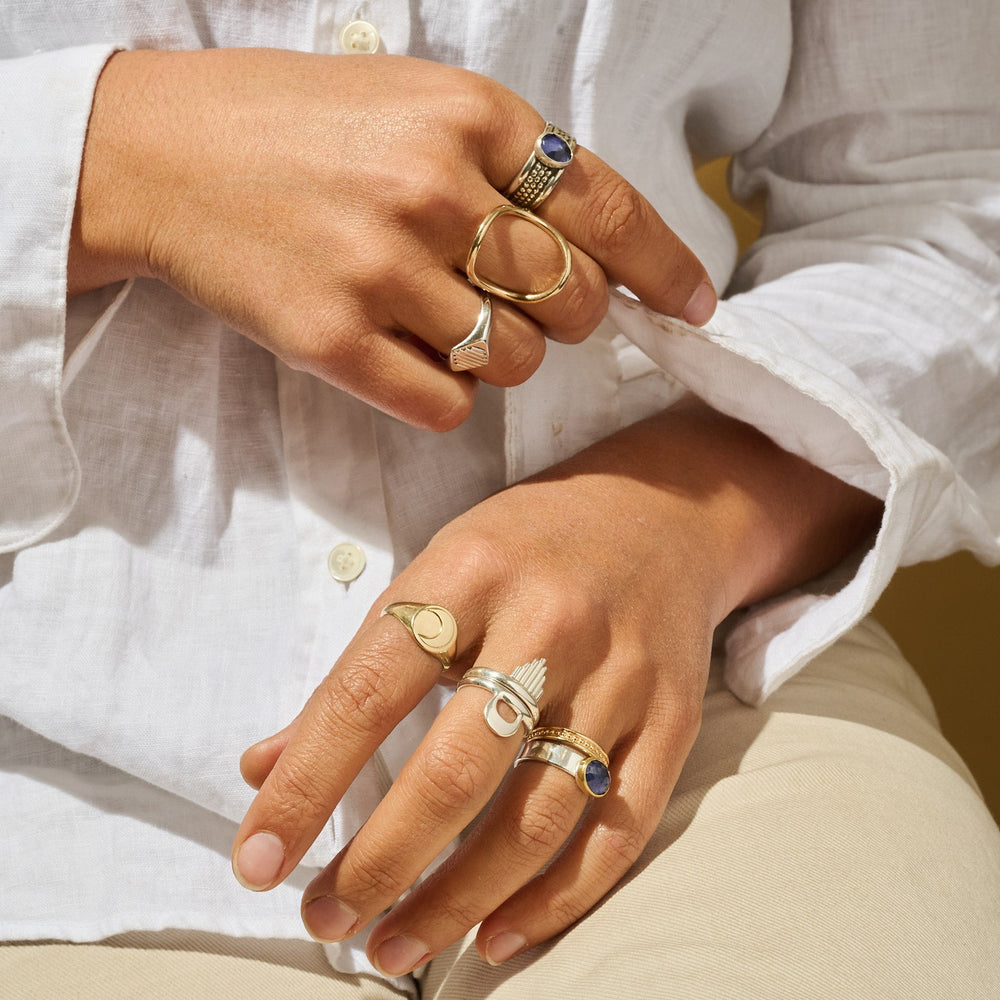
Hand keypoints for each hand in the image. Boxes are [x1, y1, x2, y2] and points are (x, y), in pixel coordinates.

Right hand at [68, 48, 714, 429]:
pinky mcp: (332, 340)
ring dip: (506, 359)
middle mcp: (432, 189)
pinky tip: (416, 359)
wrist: (160, 155)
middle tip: (532, 304)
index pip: (608, 207)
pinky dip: (450, 395)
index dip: (666, 267)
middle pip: (572, 299)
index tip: (695, 308)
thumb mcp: (414, 102)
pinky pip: (446, 404)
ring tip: (452, 323)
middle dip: (572, 317)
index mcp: (468, 116)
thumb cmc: (295, 125)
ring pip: (514, 362)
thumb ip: (508, 163)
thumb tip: (597, 250)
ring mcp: (380, 270)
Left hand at [231, 398, 881, 973]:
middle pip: (455, 771)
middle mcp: (548, 623)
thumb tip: (267, 765)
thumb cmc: (530, 542)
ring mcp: (620, 676)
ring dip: (456, 901)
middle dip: (380, 861)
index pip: (369, 690)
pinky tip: (496, 936)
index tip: (258, 856)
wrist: (663, 509)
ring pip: (536, 819)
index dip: (307, 783)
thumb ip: (361, 665)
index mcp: (470, 571)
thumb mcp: (438, 568)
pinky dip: (556, 900)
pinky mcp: (674, 718)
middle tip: (326, 916)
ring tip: (392, 947)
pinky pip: (618, 830)